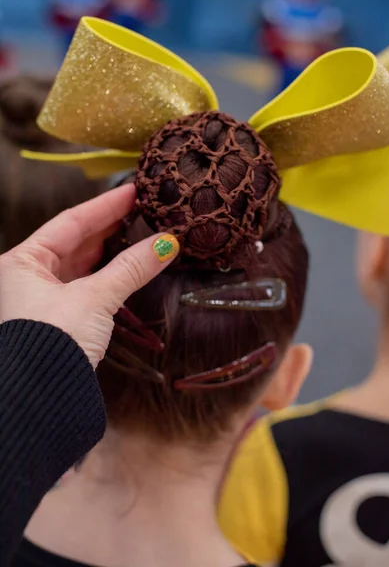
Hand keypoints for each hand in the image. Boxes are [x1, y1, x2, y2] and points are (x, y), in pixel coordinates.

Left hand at [0, 184, 178, 367]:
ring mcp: (44, 297)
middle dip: (111, 225)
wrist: (38, 398)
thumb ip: (130, 269)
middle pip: (76, 240)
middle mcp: (29, 275)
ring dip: (114, 250)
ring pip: (84, 264)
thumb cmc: (52, 342)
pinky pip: (88, 285)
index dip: (105, 205)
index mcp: (22, 261)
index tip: (134, 190)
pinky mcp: (61, 317)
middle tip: (145, 208)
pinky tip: (131, 265)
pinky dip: (110, 275)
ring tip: (144, 231)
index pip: (70, 222)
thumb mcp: (94, 299)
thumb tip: (168, 244)